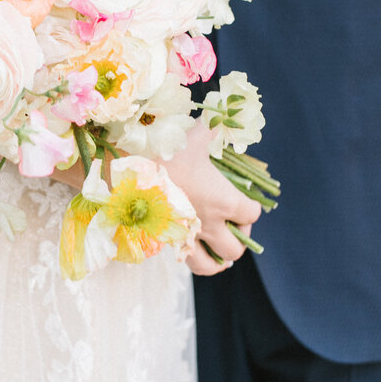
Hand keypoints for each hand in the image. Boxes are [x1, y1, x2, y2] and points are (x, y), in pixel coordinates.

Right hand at [165, 121, 261, 275]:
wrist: (128, 171)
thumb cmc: (166, 150)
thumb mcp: (195, 134)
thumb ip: (213, 128)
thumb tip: (223, 116)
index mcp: (223, 199)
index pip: (251, 213)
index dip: (252, 208)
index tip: (245, 199)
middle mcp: (210, 223)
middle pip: (237, 247)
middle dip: (240, 237)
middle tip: (232, 224)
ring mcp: (189, 236)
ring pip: (215, 264)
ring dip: (221, 257)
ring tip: (219, 246)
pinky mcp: (169, 243)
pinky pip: (189, 262)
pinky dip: (199, 259)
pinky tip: (196, 246)